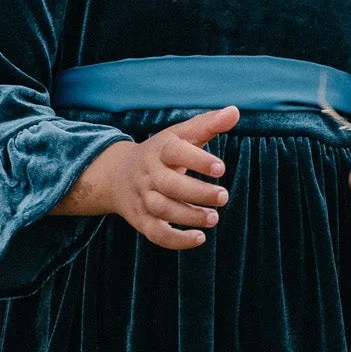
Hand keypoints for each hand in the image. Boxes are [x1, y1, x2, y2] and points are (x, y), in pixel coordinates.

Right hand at [55, 106, 238, 249]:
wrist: (116, 174)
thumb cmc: (161, 153)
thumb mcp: (180, 134)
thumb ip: (208, 124)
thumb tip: (235, 111)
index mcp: (159, 149)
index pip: (175, 151)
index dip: (197, 160)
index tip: (221, 168)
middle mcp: (148, 174)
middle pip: (169, 184)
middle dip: (197, 193)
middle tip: (223, 197)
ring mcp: (143, 198)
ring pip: (163, 209)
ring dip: (189, 216)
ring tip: (214, 218)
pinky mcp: (141, 219)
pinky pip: (156, 233)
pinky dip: (176, 240)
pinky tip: (199, 238)